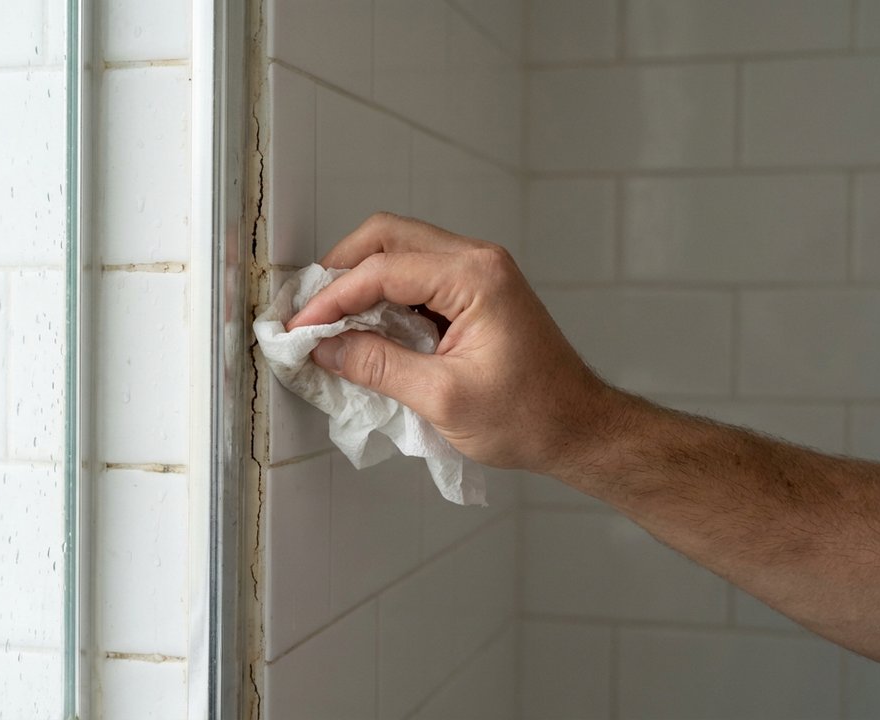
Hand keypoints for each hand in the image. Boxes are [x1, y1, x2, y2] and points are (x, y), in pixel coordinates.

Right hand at [286, 213, 627, 474]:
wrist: (579, 428)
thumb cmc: (529, 418)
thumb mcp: (442, 398)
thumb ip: (378, 367)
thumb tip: (326, 348)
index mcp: (475, 278)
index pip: (382, 269)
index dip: (332, 298)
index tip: (301, 329)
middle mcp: (478, 261)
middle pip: (388, 237)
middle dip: (341, 270)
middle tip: (310, 312)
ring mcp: (479, 272)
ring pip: (401, 251)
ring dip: (361, 280)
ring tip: (330, 322)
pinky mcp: (475, 292)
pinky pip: (417, 276)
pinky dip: (384, 295)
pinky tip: (365, 328)